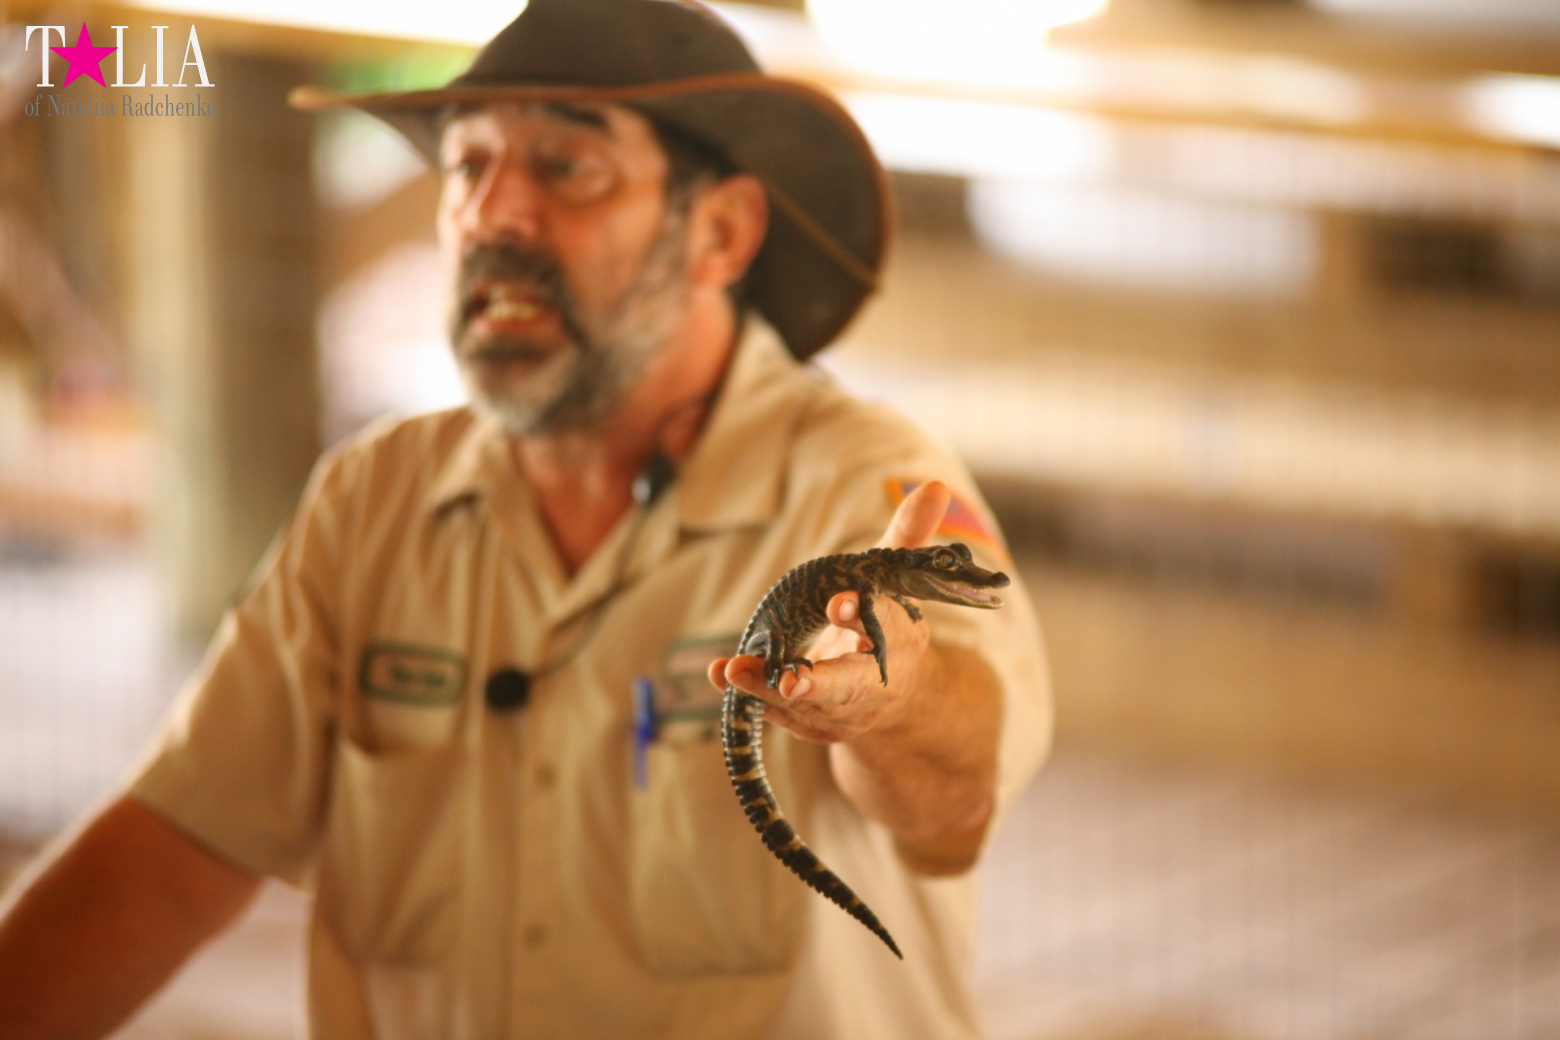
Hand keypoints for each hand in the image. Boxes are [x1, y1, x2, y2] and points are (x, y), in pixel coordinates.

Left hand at [706, 481, 952, 743]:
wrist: (900, 700)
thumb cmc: (889, 624)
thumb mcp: (897, 580)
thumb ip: (908, 534)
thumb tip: (935, 485)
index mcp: (900, 640)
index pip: (885, 627)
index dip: (861, 614)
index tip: (839, 603)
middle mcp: (875, 681)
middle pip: (848, 685)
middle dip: (819, 683)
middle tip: (791, 683)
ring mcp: (843, 709)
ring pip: (805, 705)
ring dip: (767, 690)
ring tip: (735, 670)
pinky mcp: (814, 724)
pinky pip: (780, 714)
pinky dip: (751, 696)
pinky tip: (722, 673)